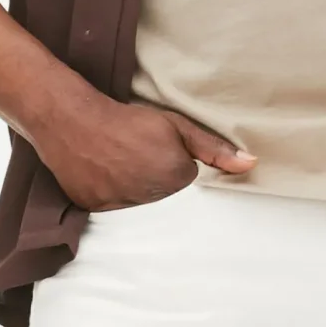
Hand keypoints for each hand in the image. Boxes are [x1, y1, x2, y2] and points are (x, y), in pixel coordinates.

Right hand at [37, 90, 256, 210]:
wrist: (75, 120)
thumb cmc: (129, 118)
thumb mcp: (177, 125)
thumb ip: (214, 148)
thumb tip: (250, 165)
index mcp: (176, 176)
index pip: (186, 178)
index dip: (174, 159)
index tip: (157, 147)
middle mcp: (152, 196)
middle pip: (164, 193)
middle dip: (156, 176)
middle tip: (136, 152)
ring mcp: (122, 204)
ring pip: (139, 201)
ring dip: (134, 186)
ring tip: (119, 161)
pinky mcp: (97, 207)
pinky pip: (112, 206)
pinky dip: (110, 192)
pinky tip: (102, 172)